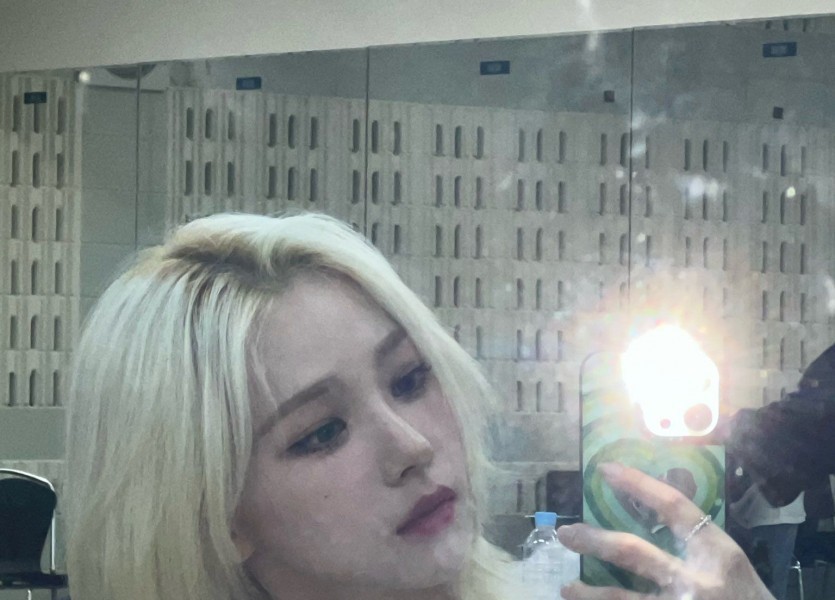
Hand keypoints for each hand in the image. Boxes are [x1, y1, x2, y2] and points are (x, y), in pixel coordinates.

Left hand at [556, 462, 774, 599]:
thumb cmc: (748, 599)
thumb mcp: (730, 565)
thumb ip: (695, 544)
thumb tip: (650, 516)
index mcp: (716, 552)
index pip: (674, 506)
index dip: (638, 484)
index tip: (606, 469)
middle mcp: (697, 580)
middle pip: (633, 552)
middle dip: (594, 540)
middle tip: (566, 533)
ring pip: (623, 599)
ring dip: (590, 594)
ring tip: (566, 587)